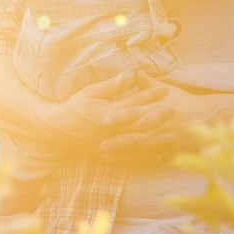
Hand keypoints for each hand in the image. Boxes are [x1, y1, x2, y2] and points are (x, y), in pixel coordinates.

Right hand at [45, 72, 172, 151]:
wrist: (58, 131)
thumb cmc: (74, 108)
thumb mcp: (89, 92)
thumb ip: (109, 86)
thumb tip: (127, 75)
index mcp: (108, 112)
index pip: (134, 102)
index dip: (151, 95)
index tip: (166, 89)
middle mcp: (111, 130)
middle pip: (140, 123)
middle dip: (159, 116)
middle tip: (175, 109)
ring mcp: (110, 144)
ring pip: (138, 143)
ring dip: (156, 140)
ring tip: (172, 136)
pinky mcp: (108, 154)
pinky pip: (129, 158)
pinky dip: (144, 158)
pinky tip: (158, 156)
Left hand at [98, 74, 223, 162]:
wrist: (208, 117)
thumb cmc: (185, 101)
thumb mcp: (168, 90)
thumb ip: (149, 84)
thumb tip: (136, 72)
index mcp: (156, 108)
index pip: (135, 111)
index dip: (119, 116)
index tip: (103, 119)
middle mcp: (159, 124)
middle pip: (136, 133)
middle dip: (118, 139)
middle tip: (100, 143)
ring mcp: (164, 139)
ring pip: (141, 149)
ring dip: (124, 153)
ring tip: (106, 156)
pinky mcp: (169, 150)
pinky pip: (151, 158)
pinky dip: (137, 161)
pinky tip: (125, 164)